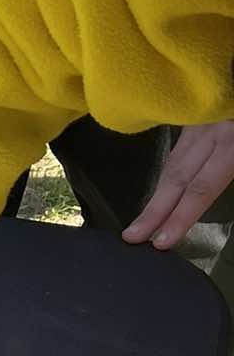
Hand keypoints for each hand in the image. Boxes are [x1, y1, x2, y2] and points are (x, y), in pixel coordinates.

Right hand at [123, 120, 233, 249]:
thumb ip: (230, 167)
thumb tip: (203, 191)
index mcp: (231, 141)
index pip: (200, 188)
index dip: (179, 216)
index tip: (161, 241)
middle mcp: (207, 130)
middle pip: (175, 177)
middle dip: (154, 211)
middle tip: (132, 236)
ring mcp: (197, 119)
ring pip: (173, 161)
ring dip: (158, 193)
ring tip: (143, 219)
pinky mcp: (194, 114)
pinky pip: (180, 146)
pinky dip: (172, 170)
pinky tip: (166, 186)